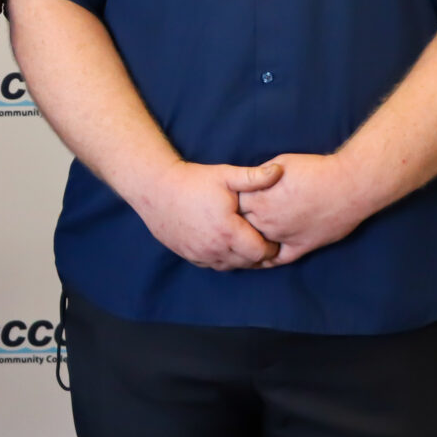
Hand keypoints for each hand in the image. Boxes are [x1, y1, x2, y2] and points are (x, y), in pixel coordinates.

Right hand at [126, 160, 283, 270]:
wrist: (155, 190)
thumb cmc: (193, 181)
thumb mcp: (225, 175)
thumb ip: (254, 177)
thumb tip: (280, 170)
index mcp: (228, 231)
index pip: (261, 252)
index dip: (271, 246)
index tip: (272, 235)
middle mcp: (215, 248)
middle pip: (247, 263)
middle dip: (257, 254)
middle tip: (262, 239)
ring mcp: (200, 254)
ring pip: (230, 266)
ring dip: (240, 258)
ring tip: (245, 243)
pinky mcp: (188, 255)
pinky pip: (213, 264)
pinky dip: (222, 258)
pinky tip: (225, 245)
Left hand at [232, 152, 371, 266]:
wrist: (350, 184)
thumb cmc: (316, 169)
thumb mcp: (281, 163)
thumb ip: (260, 176)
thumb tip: (248, 181)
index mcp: (258, 198)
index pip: (231, 207)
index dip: (228, 206)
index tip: (226, 206)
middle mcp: (266, 220)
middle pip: (239, 228)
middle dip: (234, 226)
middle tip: (229, 227)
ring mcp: (283, 236)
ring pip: (255, 246)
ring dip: (248, 244)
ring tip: (239, 245)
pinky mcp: (300, 246)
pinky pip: (277, 259)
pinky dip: (267, 260)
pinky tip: (261, 258)